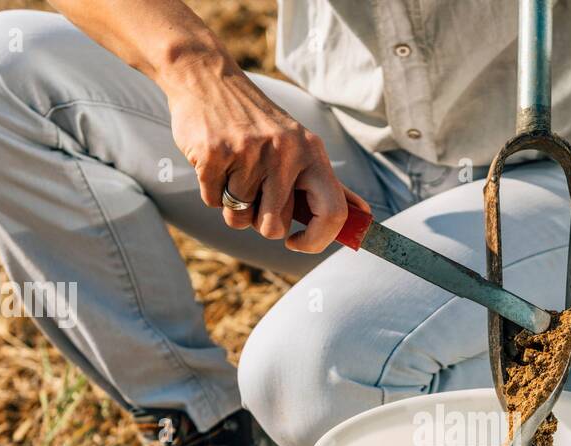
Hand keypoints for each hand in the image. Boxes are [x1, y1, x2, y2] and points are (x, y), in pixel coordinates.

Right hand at [165, 60, 368, 251]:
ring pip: (239, 218)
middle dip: (259, 220)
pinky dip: (211, 191)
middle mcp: (285, 152)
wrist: (207, 78)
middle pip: (273, 227)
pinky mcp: (214, 154)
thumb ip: (327, 184)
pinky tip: (215, 162)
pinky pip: (212, 202)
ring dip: (233, 206)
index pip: (332, 213)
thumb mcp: (299, 144)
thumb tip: (363, 216)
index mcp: (312, 152)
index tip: (297, 242)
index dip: (317, 240)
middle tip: (254, 190)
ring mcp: (248, 153)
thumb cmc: (258, 122)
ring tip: (234, 171)